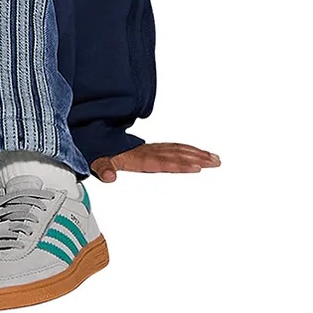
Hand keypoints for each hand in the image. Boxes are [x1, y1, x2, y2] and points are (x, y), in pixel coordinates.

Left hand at [90, 142, 220, 182]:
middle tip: (215, 163)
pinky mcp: (154, 149)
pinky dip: (190, 150)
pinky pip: (175, 148)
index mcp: (137, 157)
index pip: (162, 162)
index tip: (196, 167)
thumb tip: (109, 176)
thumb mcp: (98, 161)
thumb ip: (104, 168)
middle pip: (176, 154)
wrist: (97, 136)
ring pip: (179, 150)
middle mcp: (148, 151)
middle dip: (197, 158)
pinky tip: (201, 154)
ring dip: (198, 154)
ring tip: (215, 159)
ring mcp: (152, 149)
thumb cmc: (100, 152)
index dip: (179, 165)